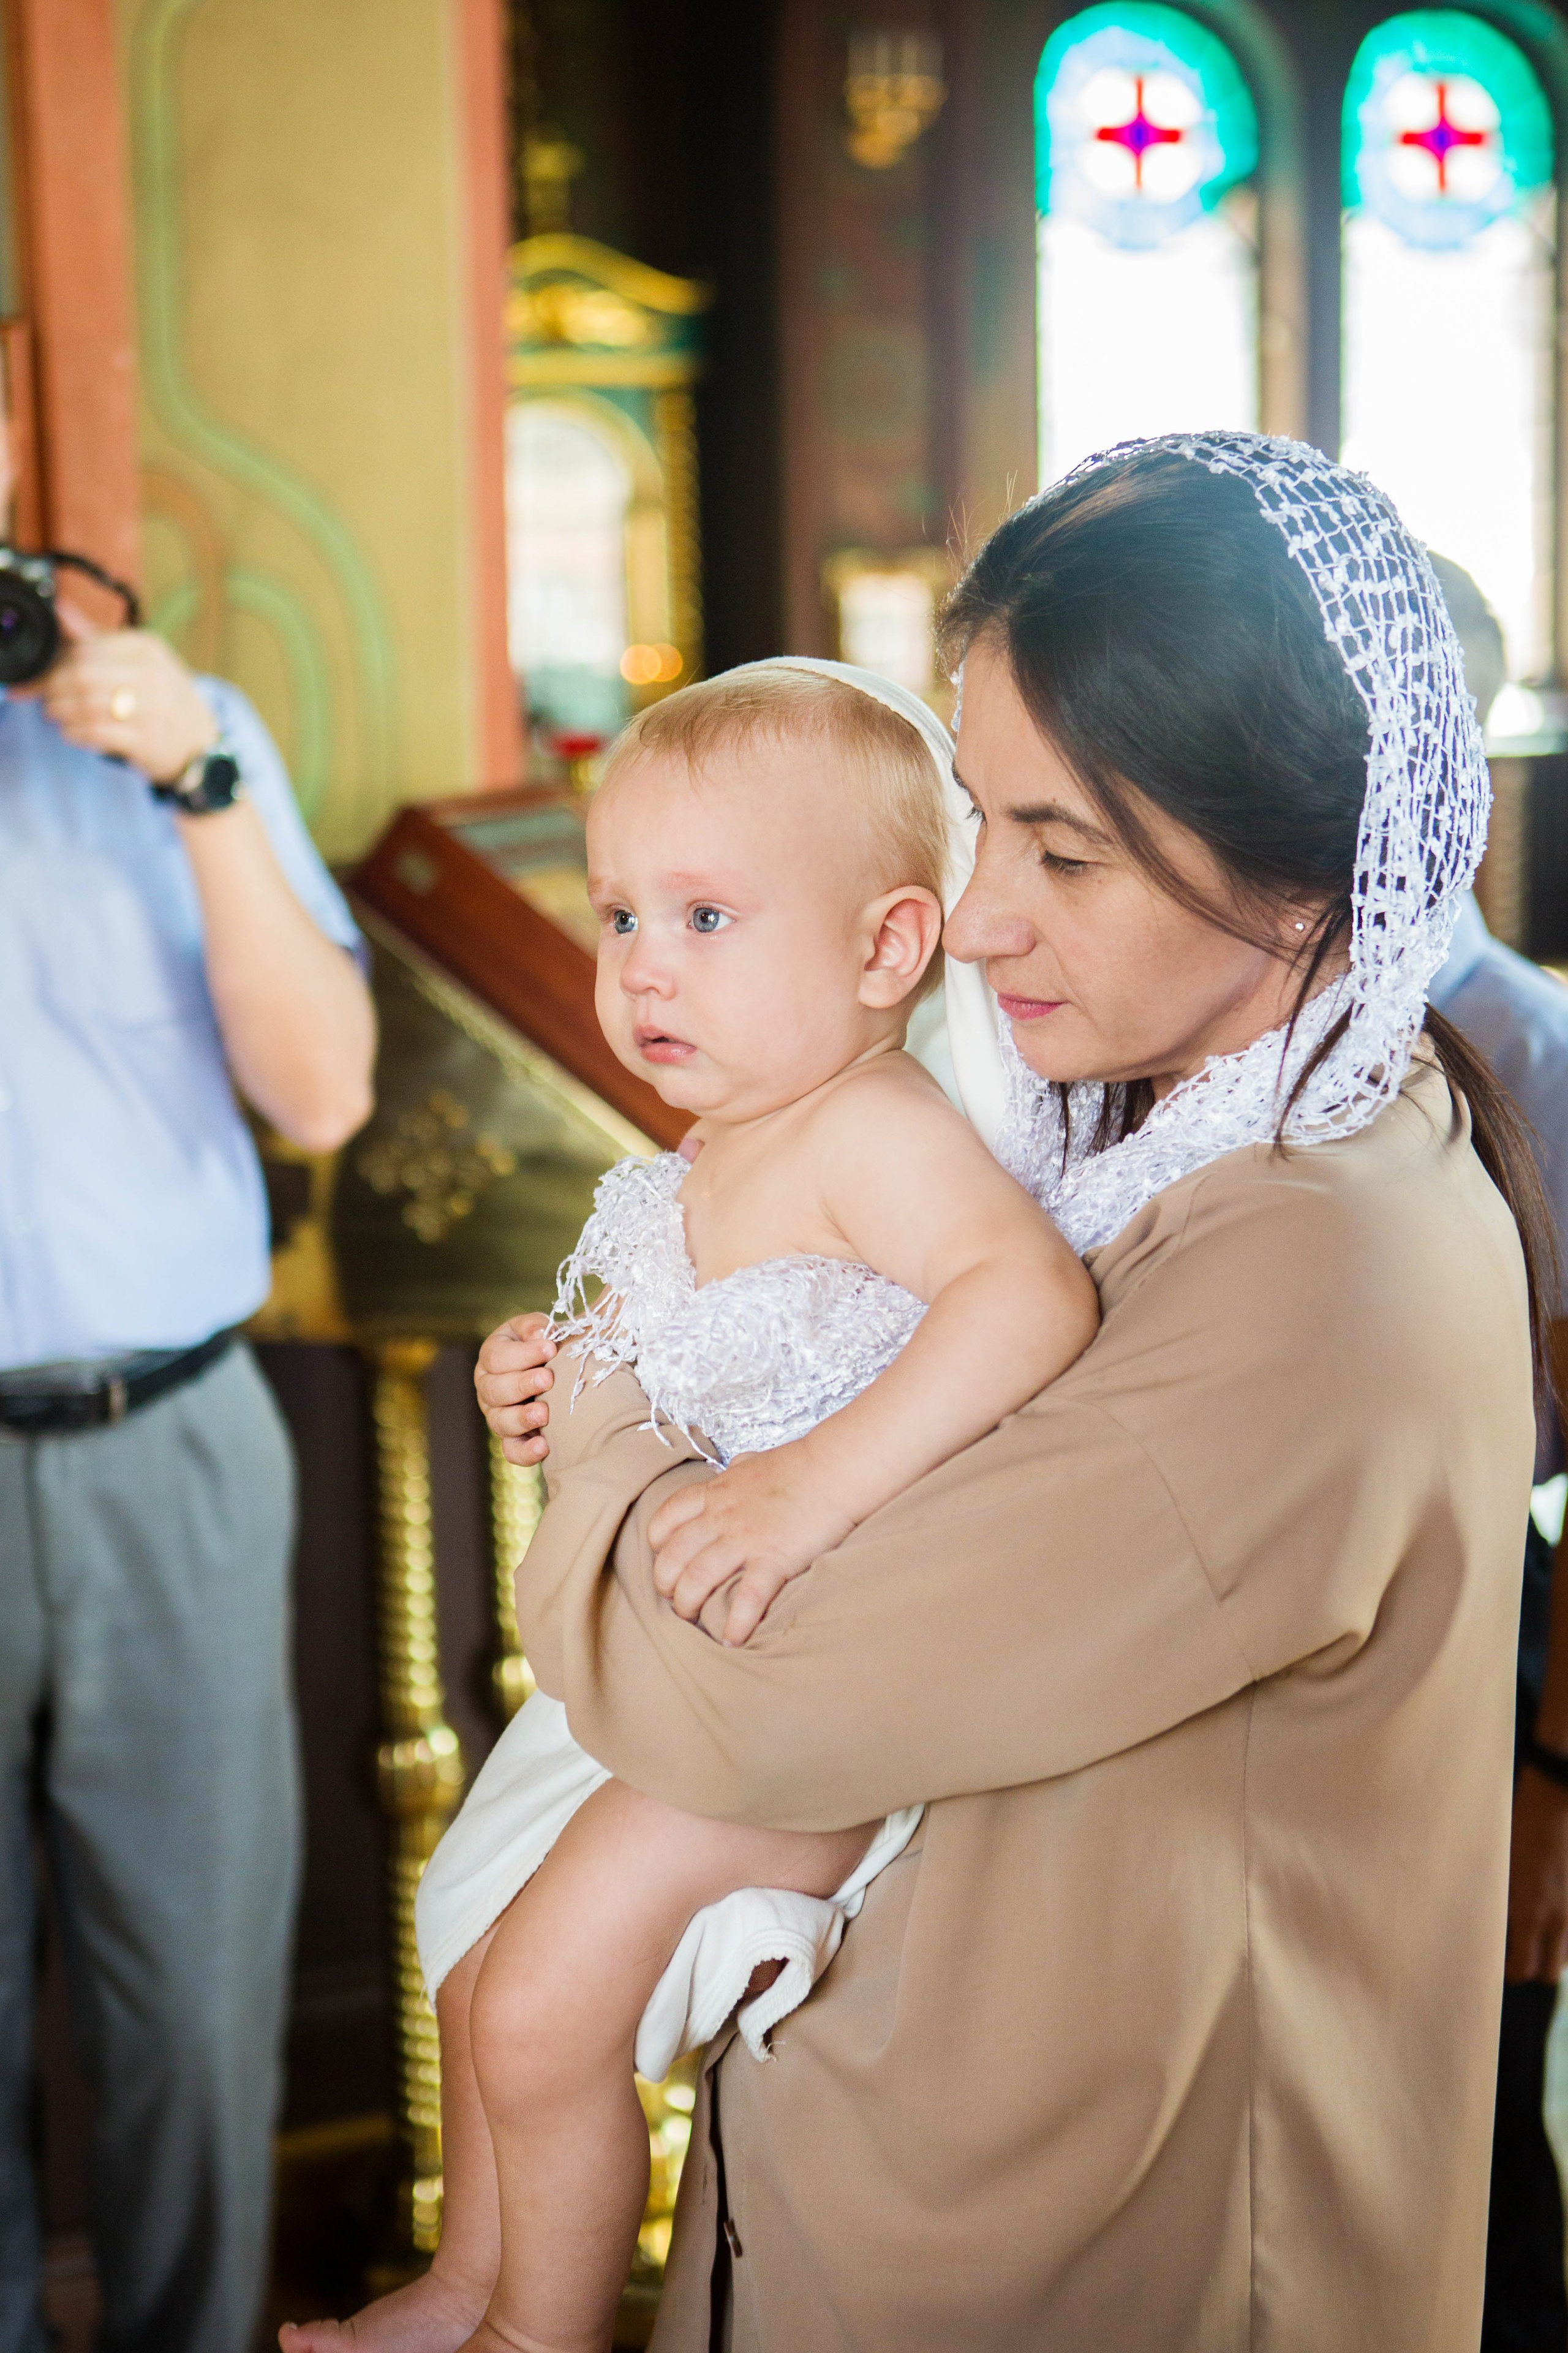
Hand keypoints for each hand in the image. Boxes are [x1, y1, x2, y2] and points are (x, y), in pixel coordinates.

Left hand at [39, 607, 218, 783]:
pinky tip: (71, 732)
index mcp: (148, 648)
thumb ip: (98, 639)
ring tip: (54, 715)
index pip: (87, 649)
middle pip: (83, 676)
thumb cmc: (162, 699)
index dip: (58, 664)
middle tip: (46, 698)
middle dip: (55, 688)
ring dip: (62, 711)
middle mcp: (153, 675)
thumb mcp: (140, 661)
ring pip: (87, 704)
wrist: (201, 743)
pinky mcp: (147, 740)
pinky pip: (97, 733)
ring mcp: (153, 709)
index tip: (47, 676)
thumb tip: (59, 610)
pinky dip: (76, 733)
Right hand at [474, 1313, 557, 1465]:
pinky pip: (512, 1451)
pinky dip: (526, 1452)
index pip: (496, 1356)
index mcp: (493, 1355)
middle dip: (522, 1384)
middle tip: (549, 1379)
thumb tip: (540, 1332)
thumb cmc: (553, 1346)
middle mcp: (489, 1386)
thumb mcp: (544, 1330)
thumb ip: (539, 1327)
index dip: (523, 1354)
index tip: (551, 1348)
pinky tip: (544, 1446)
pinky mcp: (513, 1439)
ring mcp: (498, 1415)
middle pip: (494, 1389)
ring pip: (499, 1421)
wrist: (566, 1373)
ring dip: (521, 1418)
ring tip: (545, 1414)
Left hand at [647, 1444, 853, 1644]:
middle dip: (665, 1584)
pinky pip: (745, 1599)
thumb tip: (737, 1467)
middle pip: (672, 1556)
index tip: (666, 1560)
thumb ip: (741, 1468)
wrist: (835, 1469)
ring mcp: (744, 1540)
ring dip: (688, 1605)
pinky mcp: (772, 1560)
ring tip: (693, 1621)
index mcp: (716, 1494)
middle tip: (674, 1598)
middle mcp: (721, 1518)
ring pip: (696, 1579)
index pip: (666, 1519)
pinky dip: (735, 1624)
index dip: (658, 1545)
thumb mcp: (758, 1462)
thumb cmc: (801, 1466)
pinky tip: (732, 1640)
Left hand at [1506, 1764, 1567, 1980]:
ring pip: (1567, 1957)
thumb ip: (1502, 1904)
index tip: (1499, 1965)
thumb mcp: (1500, 1869)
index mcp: (1528, 1912)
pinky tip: (1552, 1920)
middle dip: (1533, 1970)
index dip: (1509, 1972)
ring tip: (1535, 1937)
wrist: (1555, 1801)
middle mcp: (1557, 1919)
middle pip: (1549, 1973)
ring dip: (1551, 1953)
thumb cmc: (1518, 1829)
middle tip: (1517, 1955)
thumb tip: (1498, 1929)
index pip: (1522, 1968)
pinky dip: (1565, 1935)